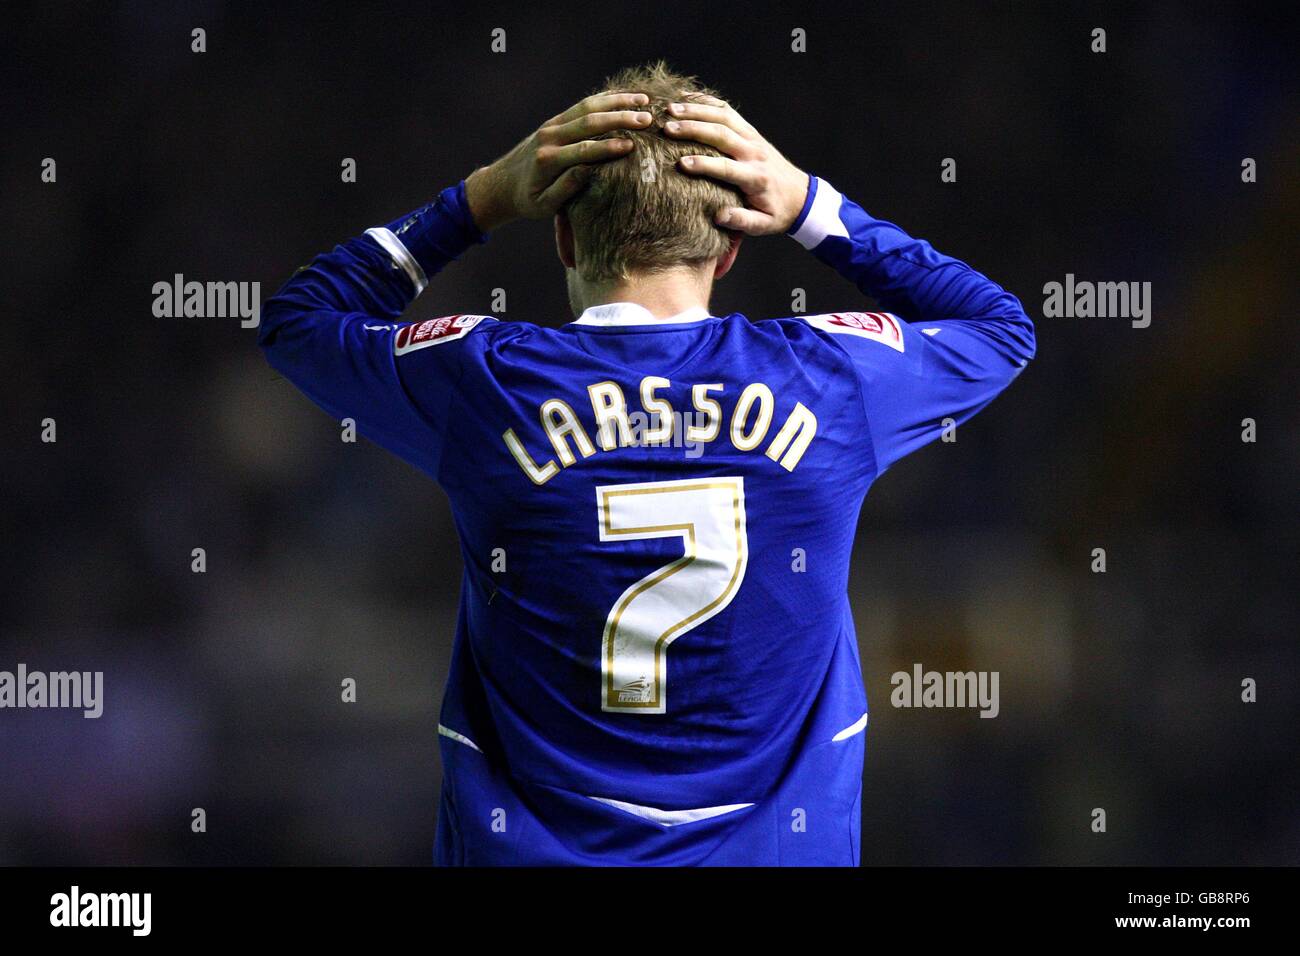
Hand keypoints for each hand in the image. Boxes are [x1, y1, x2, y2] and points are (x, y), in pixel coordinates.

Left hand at [465, 93, 653, 231]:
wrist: (502, 183)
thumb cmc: (527, 201)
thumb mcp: (543, 205)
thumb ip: (564, 189)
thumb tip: (586, 172)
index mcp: (547, 161)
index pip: (582, 150)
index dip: (607, 147)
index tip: (631, 146)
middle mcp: (549, 138)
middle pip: (588, 122)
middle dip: (619, 119)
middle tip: (647, 119)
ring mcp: (551, 126)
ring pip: (587, 108)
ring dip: (616, 102)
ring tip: (644, 101)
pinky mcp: (555, 121)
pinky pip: (582, 106)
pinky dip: (605, 99)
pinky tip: (626, 97)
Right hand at [665, 95, 809, 235]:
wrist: (801, 196)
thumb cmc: (777, 213)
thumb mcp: (763, 225)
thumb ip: (742, 221)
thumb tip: (719, 217)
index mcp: (755, 177)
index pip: (727, 168)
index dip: (704, 165)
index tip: (681, 164)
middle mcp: (754, 153)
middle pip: (722, 134)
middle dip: (693, 129)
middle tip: (667, 128)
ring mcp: (753, 138)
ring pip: (724, 117)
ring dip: (696, 111)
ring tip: (670, 110)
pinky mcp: (751, 132)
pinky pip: (728, 111)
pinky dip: (707, 102)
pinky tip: (686, 99)